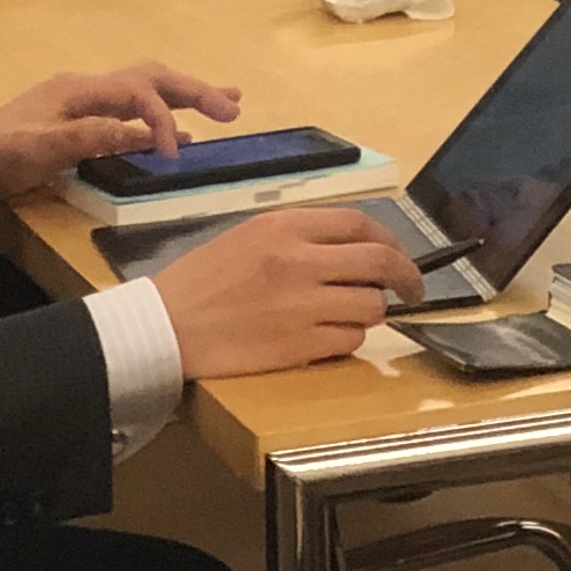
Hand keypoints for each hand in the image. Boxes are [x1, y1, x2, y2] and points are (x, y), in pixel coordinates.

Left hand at [0, 63, 239, 204]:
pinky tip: (175, 133)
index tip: (176, 156)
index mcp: (82, 89)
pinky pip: (129, 111)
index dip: (166, 120)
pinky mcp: (76, 121)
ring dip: (184, 96)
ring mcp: (81, 102)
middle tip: (233, 108)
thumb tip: (149, 133)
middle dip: (195, 91)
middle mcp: (87, 88)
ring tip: (224, 103)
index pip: (141, 94)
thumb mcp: (47, 148)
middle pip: (153, 79)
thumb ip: (99, 136)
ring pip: (145, 90)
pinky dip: (159, 117)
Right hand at [151, 208, 427, 380]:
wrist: (160, 330)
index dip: (392, 241)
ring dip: (369, 313)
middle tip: (411, 290)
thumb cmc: (201, 282)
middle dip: (407, 277)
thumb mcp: (249, 237)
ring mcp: (301, 305)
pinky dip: (346, 341)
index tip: (400, 257)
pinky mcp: (296, 346)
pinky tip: (327, 339)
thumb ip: (302, 236)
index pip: (362, 224)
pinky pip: (348, 341)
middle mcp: (301, 260)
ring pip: (370, 307)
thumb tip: (355, 247)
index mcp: (286, 226)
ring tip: (347, 316)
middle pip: (381, 263)